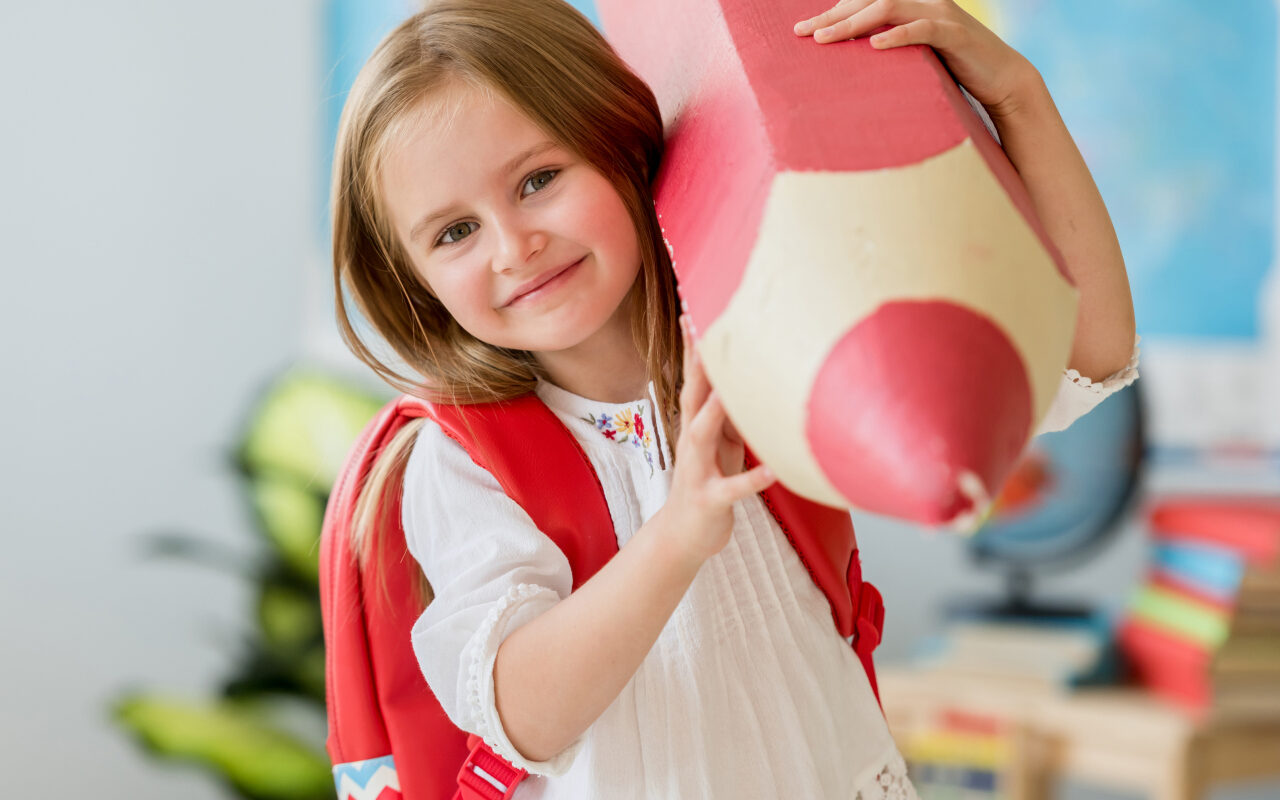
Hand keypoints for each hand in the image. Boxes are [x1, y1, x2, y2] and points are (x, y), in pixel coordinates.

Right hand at [657, 316, 776, 566]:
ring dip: (712, 414)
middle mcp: (692, 443)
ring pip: (701, 437)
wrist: (683, 536)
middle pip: (691, 397)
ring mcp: (698, 471)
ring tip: (727, 393)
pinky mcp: (711, 501)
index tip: (695, 310)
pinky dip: (752, 479)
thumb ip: (730, 411)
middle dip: (696, 365)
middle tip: (701, 330)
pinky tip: (773, 471)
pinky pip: (733, 488)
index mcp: (696, 425)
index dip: (695, 347)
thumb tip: (749, 376)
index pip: (695, 379)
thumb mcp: (720, 442)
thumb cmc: (709, 482)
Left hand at [794, 0, 1039, 118]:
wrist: (1002, 78)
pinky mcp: (955, 35)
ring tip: (826, 39)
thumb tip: (850, 64)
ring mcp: (940, 14)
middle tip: (802, 32)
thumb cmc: (953, 70)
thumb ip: (887, 51)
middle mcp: (924, 1)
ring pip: (889, 7)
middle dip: (834, 15)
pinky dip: (897, 35)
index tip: (801, 28)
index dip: (833, 11)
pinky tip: (874, 46)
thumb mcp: (913, 58)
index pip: (865, 0)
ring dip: (854, 22)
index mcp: (911, 4)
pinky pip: (922, 29)